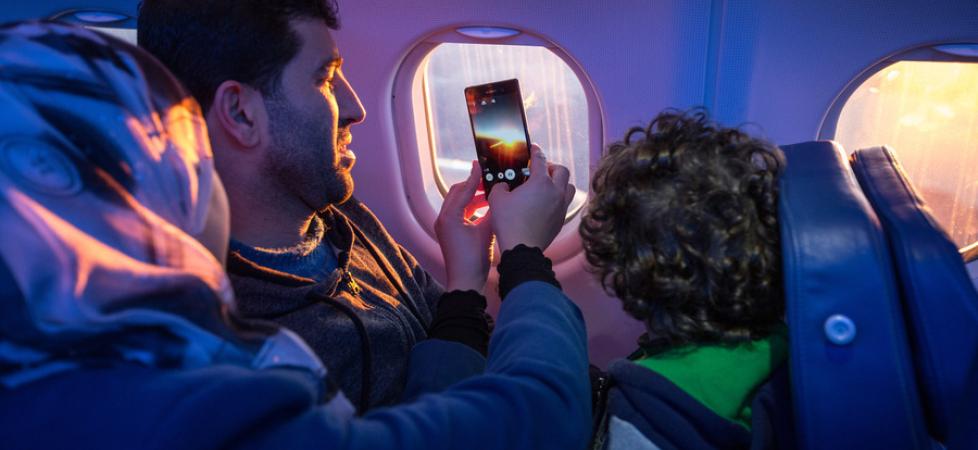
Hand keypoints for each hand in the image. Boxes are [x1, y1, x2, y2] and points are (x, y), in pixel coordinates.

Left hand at [434, 161, 493, 292]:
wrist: (465, 281)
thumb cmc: (475, 258)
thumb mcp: (486, 231)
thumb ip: (491, 211)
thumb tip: (498, 196)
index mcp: (449, 216)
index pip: (463, 190)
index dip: (475, 177)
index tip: (482, 165)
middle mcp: (443, 219)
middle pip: (457, 193)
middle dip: (473, 186)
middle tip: (489, 181)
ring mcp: (444, 226)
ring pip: (458, 204)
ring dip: (472, 198)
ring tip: (490, 195)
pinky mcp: (449, 233)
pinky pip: (459, 214)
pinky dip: (471, 209)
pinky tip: (485, 210)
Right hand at [488, 145, 575, 251]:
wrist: (522, 248)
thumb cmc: (509, 223)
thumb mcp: (497, 200)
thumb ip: (500, 187)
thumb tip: (504, 186)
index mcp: (540, 183)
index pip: (540, 159)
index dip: (536, 151)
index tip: (533, 148)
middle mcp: (555, 192)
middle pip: (562, 170)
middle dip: (552, 166)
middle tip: (541, 170)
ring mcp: (561, 206)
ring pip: (569, 187)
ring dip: (560, 183)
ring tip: (549, 186)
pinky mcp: (561, 219)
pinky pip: (565, 203)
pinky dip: (559, 199)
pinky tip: (548, 203)